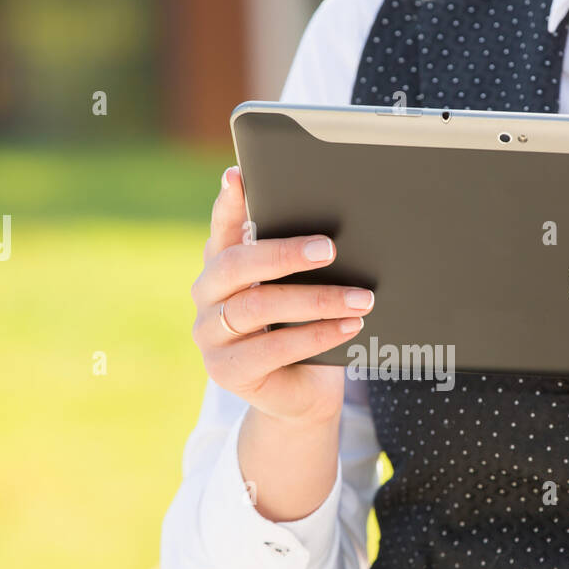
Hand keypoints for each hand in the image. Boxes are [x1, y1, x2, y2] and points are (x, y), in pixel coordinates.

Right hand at [191, 166, 372, 426]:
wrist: (302, 392)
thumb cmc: (303, 329)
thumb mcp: (302, 289)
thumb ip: (302, 260)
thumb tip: (335, 229)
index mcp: (221, 266)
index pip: (221, 228)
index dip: (228, 203)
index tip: (239, 176)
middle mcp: (207, 296)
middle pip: (237, 266)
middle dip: (285, 253)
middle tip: (330, 248)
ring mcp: (210, 335)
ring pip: (259, 308)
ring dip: (317, 300)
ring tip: (361, 298)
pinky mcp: (226, 372)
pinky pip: (273, 349)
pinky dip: (317, 335)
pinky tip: (350, 326)